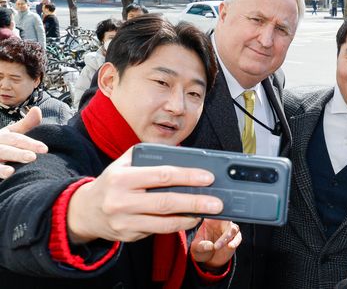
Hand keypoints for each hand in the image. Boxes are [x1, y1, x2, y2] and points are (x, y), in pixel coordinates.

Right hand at [0, 107, 47, 177]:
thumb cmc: (4, 144)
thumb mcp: (13, 133)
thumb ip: (27, 124)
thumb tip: (37, 109)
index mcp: (3, 136)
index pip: (17, 139)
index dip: (30, 144)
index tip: (45, 149)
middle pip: (6, 150)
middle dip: (18, 154)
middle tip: (32, 157)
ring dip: (2, 168)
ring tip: (11, 172)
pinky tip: (5, 176)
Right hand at [67, 147, 223, 243]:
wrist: (84, 211)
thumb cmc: (111, 183)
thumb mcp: (123, 164)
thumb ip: (148, 156)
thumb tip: (181, 154)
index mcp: (122, 178)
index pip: (161, 175)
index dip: (187, 176)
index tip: (207, 177)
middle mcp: (122, 201)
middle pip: (166, 202)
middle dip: (195, 202)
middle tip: (216, 202)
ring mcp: (125, 222)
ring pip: (164, 222)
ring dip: (189, 217)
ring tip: (207, 211)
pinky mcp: (129, 236)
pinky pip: (158, 231)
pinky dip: (177, 225)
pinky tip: (190, 218)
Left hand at [190, 219, 240, 269]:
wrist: (208, 259)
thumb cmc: (201, 249)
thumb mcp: (196, 247)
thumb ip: (201, 246)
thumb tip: (209, 245)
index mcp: (210, 220)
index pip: (214, 213)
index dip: (216, 216)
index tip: (213, 224)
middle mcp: (221, 223)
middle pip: (226, 221)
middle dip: (221, 233)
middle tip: (215, 245)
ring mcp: (229, 230)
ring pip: (233, 228)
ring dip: (227, 237)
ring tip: (218, 247)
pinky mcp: (235, 237)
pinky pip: (238, 237)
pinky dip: (235, 241)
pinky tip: (230, 246)